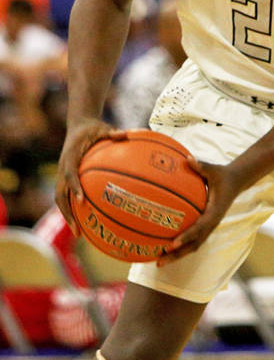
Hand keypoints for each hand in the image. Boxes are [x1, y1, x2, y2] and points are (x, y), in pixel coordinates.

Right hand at [55, 120, 127, 236]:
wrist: (78, 125)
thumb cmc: (93, 128)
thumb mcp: (103, 127)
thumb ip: (113, 133)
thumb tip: (127, 134)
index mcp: (70, 157)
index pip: (70, 175)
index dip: (75, 188)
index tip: (82, 201)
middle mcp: (63, 168)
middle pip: (60, 195)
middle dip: (67, 213)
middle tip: (78, 229)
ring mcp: (62, 175)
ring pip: (60, 200)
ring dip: (67, 216)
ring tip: (79, 234)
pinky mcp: (66, 178)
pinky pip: (67, 196)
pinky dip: (72, 209)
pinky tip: (85, 221)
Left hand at [157, 159, 241, 265]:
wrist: (235, 182)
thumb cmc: (222, 175)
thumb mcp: (214, 170)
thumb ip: (201, 166)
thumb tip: (187, 158)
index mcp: (215, 212)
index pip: (200, 227)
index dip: (187, 236)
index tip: (173, 243)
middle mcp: (211, 223)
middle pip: (194, 244)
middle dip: (177, 254)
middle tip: (160, 261)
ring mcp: (208, 227)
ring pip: (193, 246)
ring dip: (177, 255)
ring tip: (158, 262)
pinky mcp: (205, 227)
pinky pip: (191, 240)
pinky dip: (179, 247)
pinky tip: (163, 248)